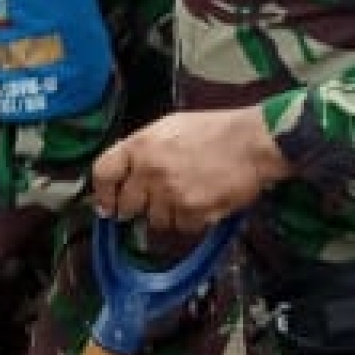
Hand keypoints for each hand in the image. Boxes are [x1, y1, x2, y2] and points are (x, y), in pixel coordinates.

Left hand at [91, 110, 291, 227]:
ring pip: (155, 221)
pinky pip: (181, 228)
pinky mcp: (192, 212)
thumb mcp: (169, 127)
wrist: (253, 143)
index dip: (102, 193)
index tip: (107, 205)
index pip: (102, 173)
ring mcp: (170, 193)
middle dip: (138, 206)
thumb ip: (142, 150)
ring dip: (168, 214)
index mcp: (141, 145)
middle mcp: (150, 170)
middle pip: (127, 205)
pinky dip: (191, 220)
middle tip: (158, 198)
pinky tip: (203, 201)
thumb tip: (122, 174)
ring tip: (188, 194)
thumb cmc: (215, 131)